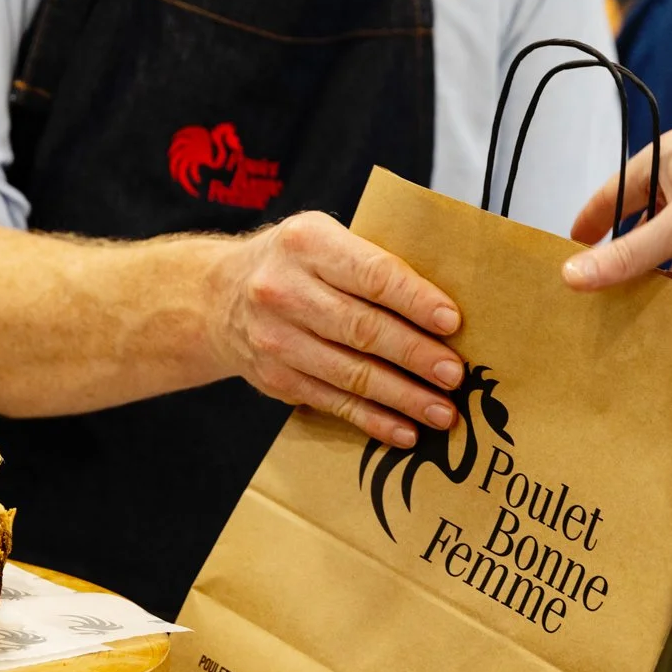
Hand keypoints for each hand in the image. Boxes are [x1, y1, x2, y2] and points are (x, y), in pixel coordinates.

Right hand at [213, 211, 463, 447]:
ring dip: (402, 396)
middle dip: (415, 355)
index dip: (414, 300)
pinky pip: (335, 403)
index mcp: (307, 244)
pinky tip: (405, 431)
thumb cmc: (292, 265)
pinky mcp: (278, 380)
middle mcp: (285, 291)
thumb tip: (443, 310)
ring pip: (351, 374)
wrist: (219, 298)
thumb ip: (372, 263)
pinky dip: (373, 420)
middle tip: (453, 374)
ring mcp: (278, 340)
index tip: (451, 322)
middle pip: (362, 329)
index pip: (371, 274)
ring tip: (441, 411)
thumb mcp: (323, 240)